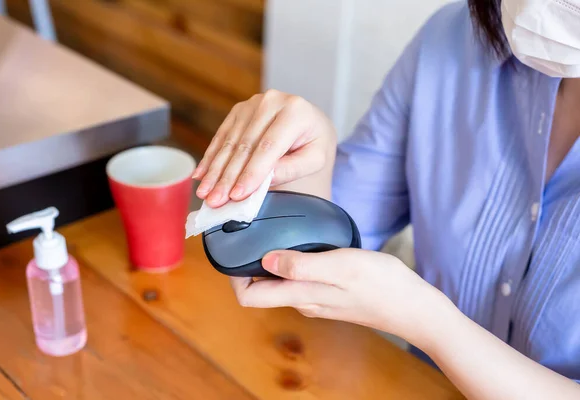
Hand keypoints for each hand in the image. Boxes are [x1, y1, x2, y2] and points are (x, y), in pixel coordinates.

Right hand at [193, 90, 335, 206]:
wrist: (310, 124)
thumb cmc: (313, 144)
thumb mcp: (315, 158)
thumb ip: (293, 168)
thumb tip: (264, 179)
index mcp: (296, 111)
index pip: (269, 146)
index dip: (251, 172)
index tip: (238, 195)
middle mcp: (272, 101)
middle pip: (245, 145)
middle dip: (228, 176)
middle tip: (215, 200)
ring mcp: (253, 103)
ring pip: (230, 142)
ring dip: (215, 170)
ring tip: (205, 193)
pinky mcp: (239, 110)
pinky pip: (222, 136)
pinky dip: (211, 158)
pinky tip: (201, 175)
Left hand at [230, 249, 446, 344]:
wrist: (414, 306)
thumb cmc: (381, 284)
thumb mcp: (340, 267)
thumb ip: (301, 266)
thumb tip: (265, 261)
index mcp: (300, 296)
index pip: (249, 297)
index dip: (233, 276)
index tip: (233, 248)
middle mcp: (303, 301)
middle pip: (260, 290)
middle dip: (247, 265)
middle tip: (249, 233)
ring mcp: (317, 298)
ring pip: (279, 284)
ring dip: (269, 262)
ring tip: (273, 233)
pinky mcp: (330, 293)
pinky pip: (299, 279)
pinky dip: (291, 263)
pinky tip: (304, 244)